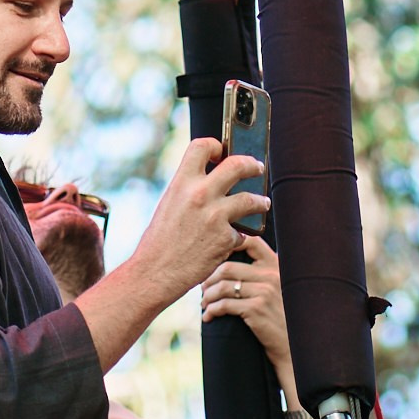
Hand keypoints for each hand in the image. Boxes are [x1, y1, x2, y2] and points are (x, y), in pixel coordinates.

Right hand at [135, 138, 270, 312]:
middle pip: (237, 165)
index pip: (203, 146)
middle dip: (252, 165)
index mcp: (182, 182)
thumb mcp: (170, 204)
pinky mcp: (226, 239)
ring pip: (251, 199)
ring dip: (260, 201)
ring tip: (263, 203)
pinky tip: (231, 241)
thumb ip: (190, 190)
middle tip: (258, 168)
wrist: (155, 273)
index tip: (223, 151)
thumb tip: (213, 181)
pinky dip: (237, 236)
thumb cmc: (159, 241)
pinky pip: (241, 232)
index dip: (216, 145)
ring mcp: (215, 217)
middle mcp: (200, 194)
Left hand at [201, 232, 296, 396]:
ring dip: (208, 296)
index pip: (249, 241)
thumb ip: (261, 273)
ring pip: (223, 286)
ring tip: (204, 304)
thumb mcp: (277, 288)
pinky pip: (224, 305)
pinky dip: (211, 310)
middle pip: (227, 267)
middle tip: (203, 289)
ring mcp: (264, 292)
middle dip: (209, 279)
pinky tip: (208, 317)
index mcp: (276, 265)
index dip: (227, 246)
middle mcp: (271, 275)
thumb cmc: (281, 316)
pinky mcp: (256, 309)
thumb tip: (226, 265)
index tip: (213, 260)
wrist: (294, 345)